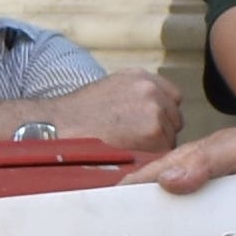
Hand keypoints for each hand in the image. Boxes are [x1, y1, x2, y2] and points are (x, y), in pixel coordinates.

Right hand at [55, 68, 182, 150]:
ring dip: (155, 146)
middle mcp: (151, 88)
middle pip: (174, 118)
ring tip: (127, 148)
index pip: (172, 97)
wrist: (61, 127)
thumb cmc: (77, 116)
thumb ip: (135, 95)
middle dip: (161, 131)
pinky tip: (129, 155)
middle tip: (135, 141)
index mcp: (140, 77)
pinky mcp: (154, 131)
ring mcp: (155, 108)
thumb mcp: (109, 89)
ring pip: (170, 136)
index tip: (147, 126)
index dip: (161, 115)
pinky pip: (164, 151)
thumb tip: (151, 112)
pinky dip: (151, 158)